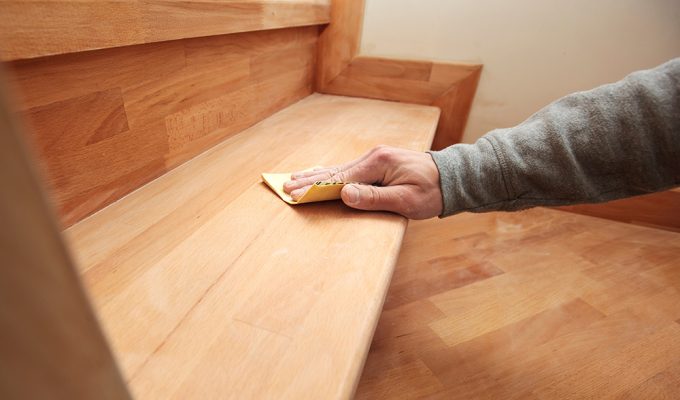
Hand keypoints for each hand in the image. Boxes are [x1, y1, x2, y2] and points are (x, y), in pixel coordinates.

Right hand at [283, 145, 442, 218]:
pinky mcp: (377, 163)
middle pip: (334, 171)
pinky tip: (318, 174)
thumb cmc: (432, 191)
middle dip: (308, 181)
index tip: (295, 194)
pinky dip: (330, 174)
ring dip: (315, 176)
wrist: (451, 177)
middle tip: (285, 187)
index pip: (340, 179)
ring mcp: (374, 158)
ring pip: (338, 169)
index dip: (316, 189)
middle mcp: (373, 156)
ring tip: (293, 179)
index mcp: (378, 163)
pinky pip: (348, 169)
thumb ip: (374, 198)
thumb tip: (344, 195)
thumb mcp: (406, 200)